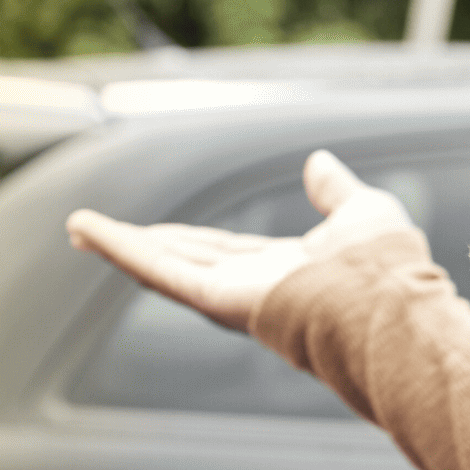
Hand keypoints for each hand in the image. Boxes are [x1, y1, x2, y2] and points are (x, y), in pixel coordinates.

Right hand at [65, 150, 415, 331]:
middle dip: (141, 246)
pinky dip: (121, 250)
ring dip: (118, 246)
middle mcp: (252, 288)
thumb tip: (318, 162)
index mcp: (285, 272)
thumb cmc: (389, 269)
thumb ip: (335, 192)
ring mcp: (232, 296)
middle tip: (97, 233)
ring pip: (164, 266)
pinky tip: (89, 232)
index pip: (224, 252)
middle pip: (184, 260)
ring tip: (79, 228)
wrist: (391, 307)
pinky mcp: (217, 299)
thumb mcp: (363, 212)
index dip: (188, 239)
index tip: (158, 231)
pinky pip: (161, 272)